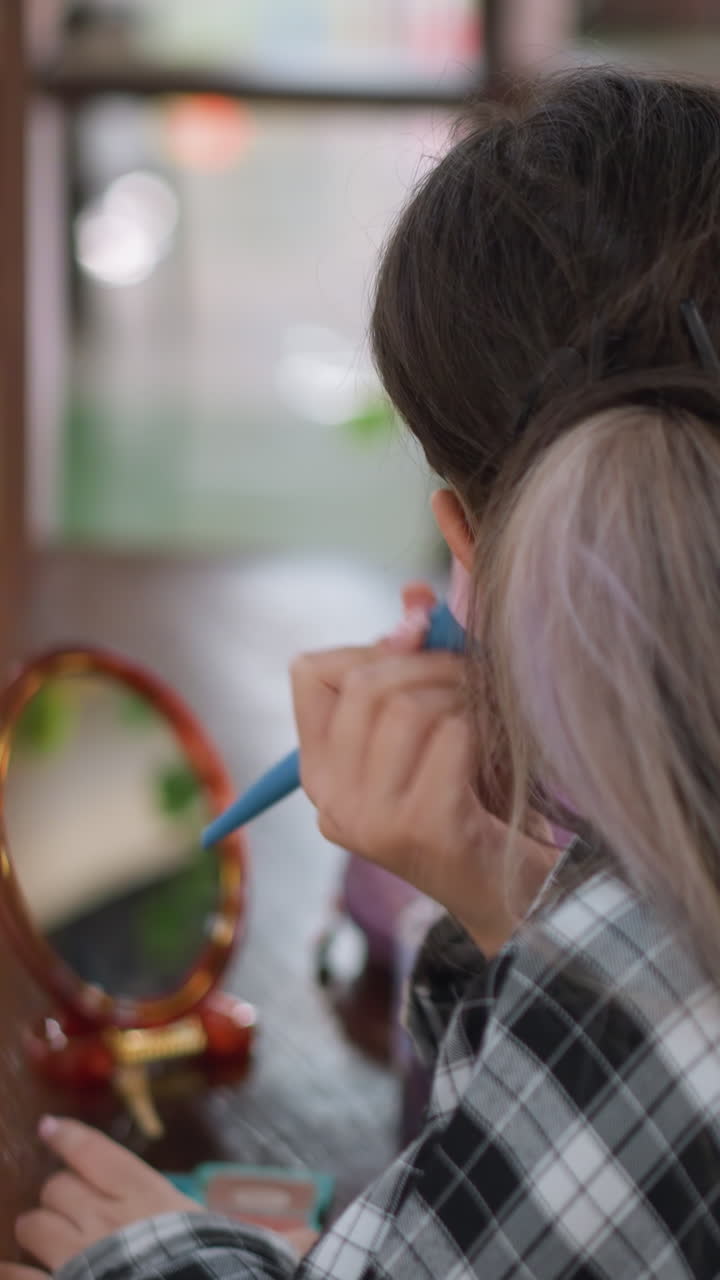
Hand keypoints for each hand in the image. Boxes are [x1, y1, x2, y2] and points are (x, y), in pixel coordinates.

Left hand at [7, 1117, 199, 1272]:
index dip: (66, 1136)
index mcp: (142, 1194)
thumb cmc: (202, 1256)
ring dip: (37, 1228)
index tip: (48, 1127)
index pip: (91, 1150)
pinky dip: (13, 1270)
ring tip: (46, 1238)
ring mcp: (77, 1256)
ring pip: (33, 1224)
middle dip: (60, 1195)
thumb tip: (146, 1190)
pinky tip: (18, 1267)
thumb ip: (162, 1201)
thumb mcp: (194, 1219)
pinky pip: (17, 1275)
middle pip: (57, 1186)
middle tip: (70, 1207)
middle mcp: (104, 1217)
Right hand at [291, 586, 557, 952]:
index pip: (310, 671)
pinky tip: (490, 751)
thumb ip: (413, 658)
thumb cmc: (469, 794)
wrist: (511, 887)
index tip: (417, 645)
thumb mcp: (431, 721)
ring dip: (459, 695)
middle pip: (365, 683)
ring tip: (483, 716)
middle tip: (469, 677)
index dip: (370, 646)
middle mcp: (330, 799)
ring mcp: (368, 819)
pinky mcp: (417, 829)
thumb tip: (415, 598)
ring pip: (406, 706)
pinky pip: (448, 736)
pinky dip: (479, 729)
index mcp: (320, 771)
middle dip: (429, 664)